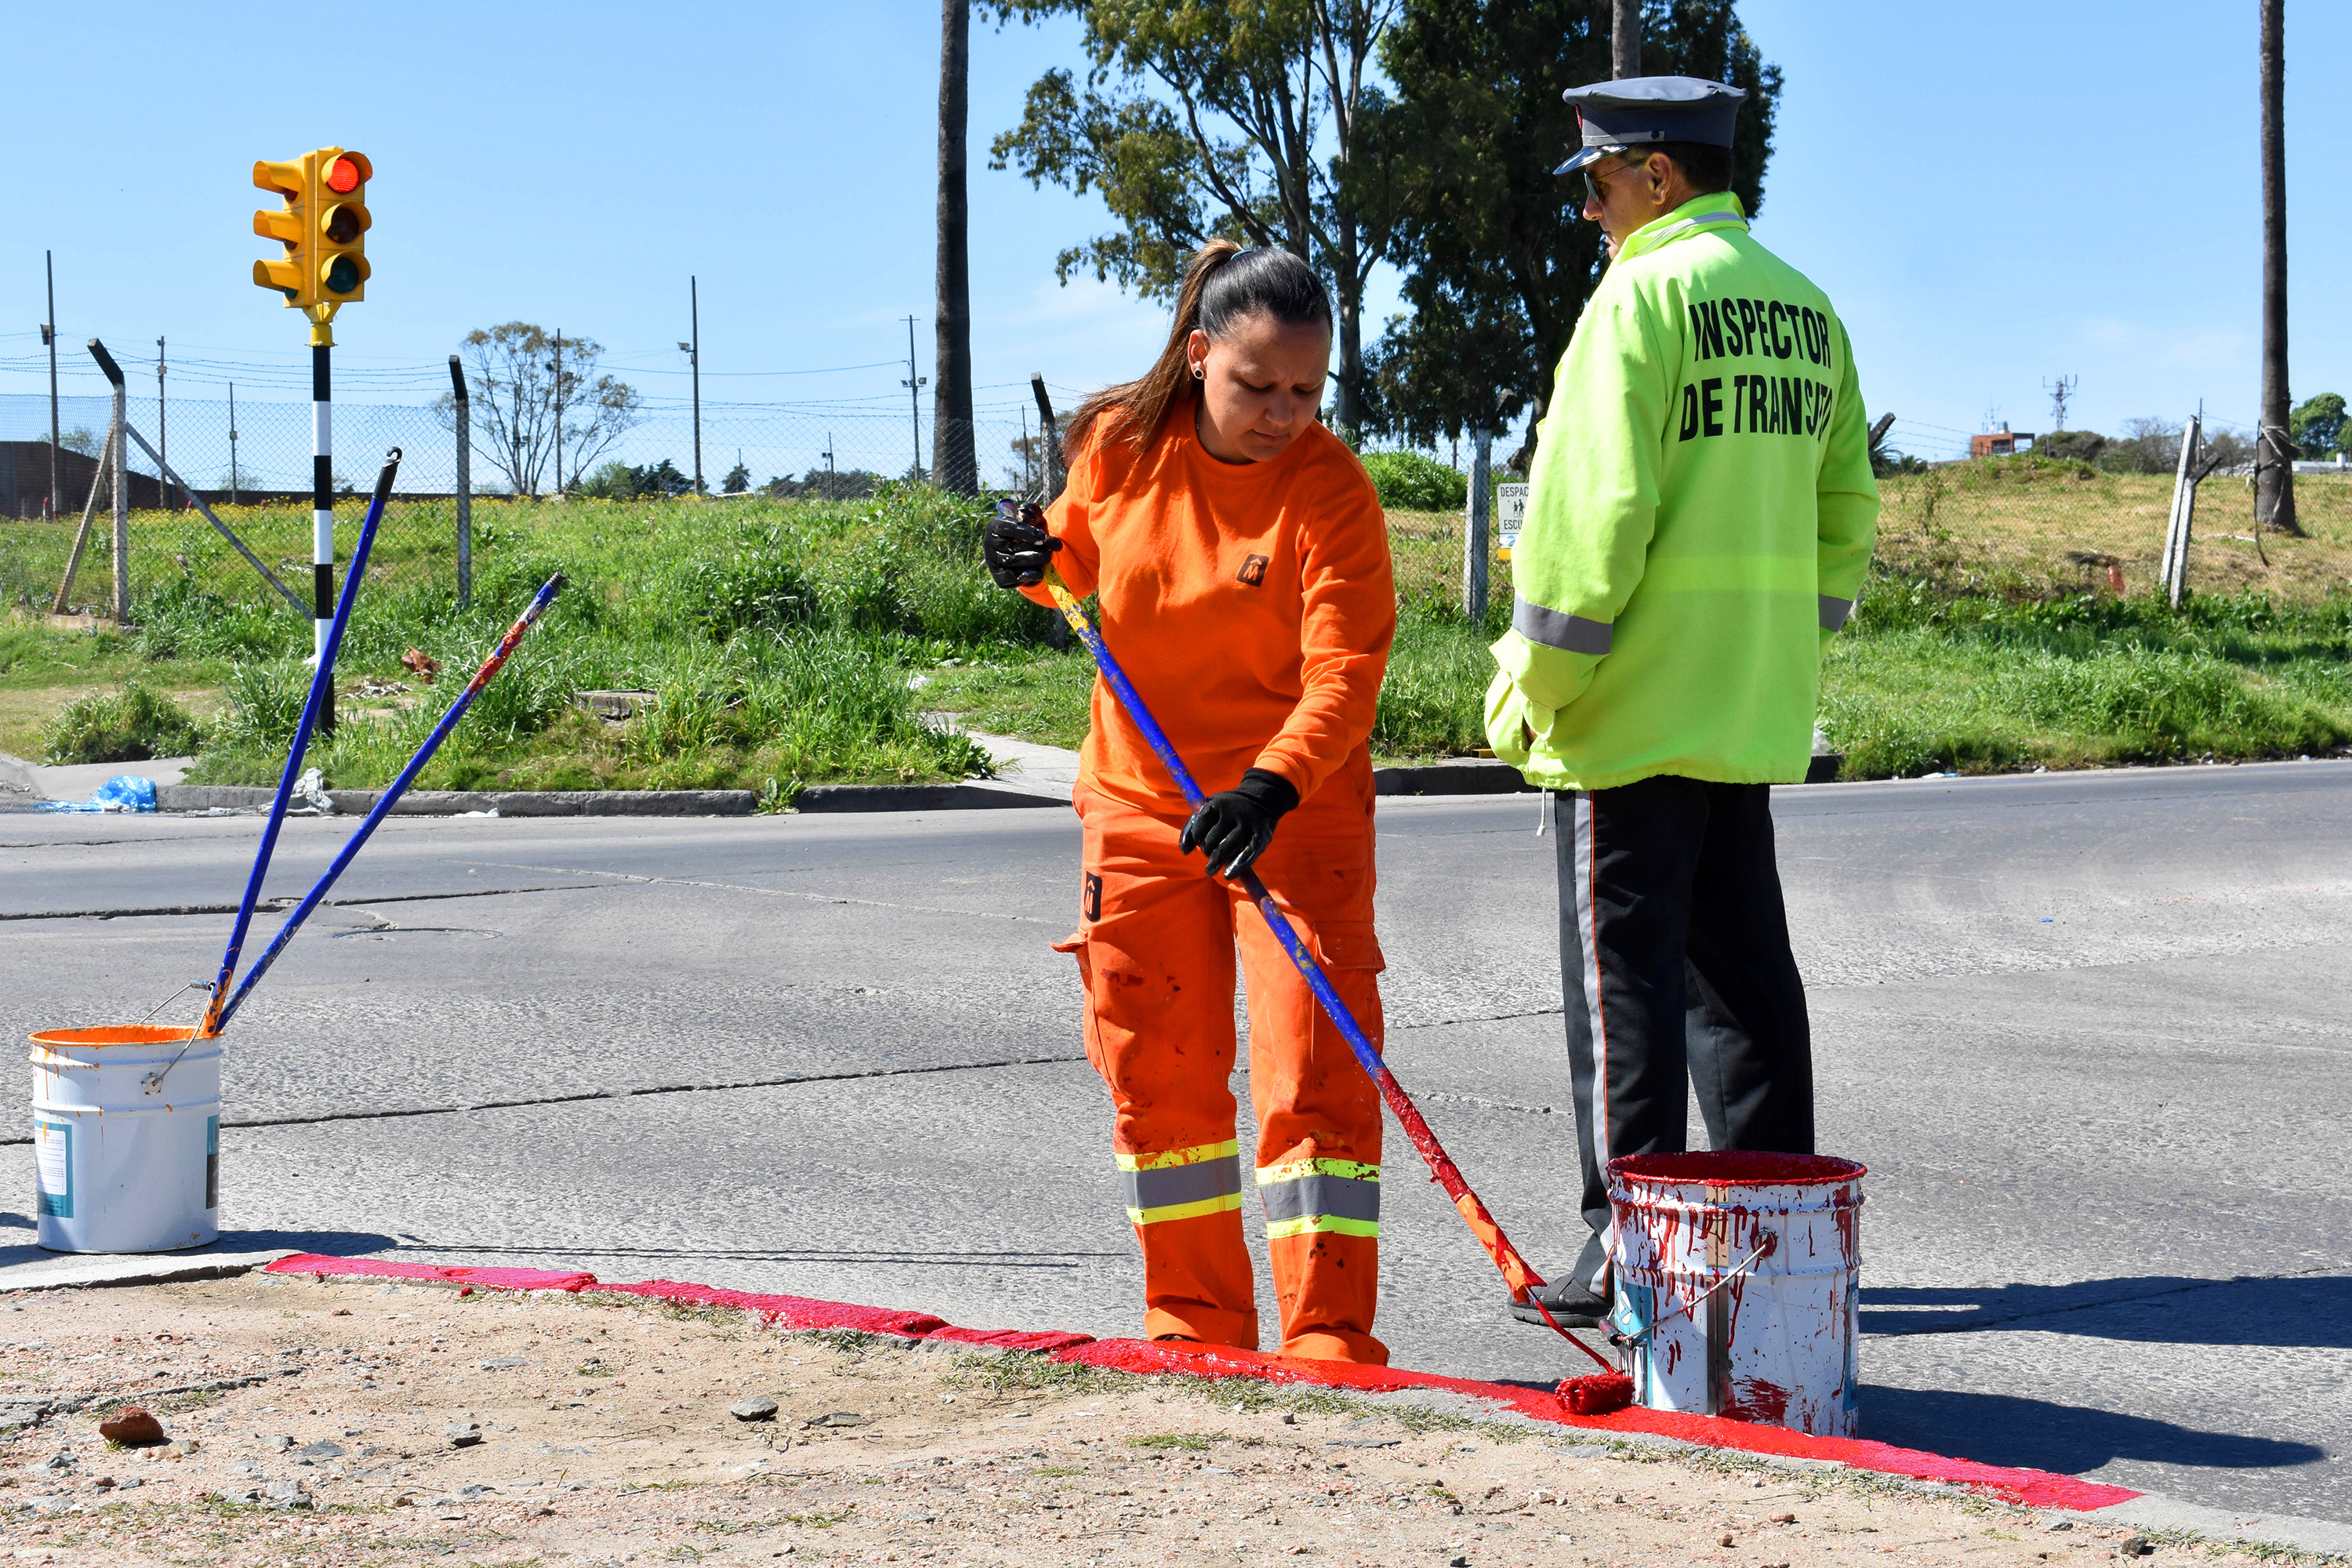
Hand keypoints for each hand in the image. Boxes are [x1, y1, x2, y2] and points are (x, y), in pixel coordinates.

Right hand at [985, 500, 1062, 588]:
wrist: (1031, 553)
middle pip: (1011, 547)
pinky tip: (1039, 573)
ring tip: (1048, 557)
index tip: (1043, 537)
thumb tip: (1025, 515)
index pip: (1007, 527)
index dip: (1025, 532)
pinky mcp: (999, 577)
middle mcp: (990, 543)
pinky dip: (1027, 576)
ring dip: (1035, 560)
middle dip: (1037, 547)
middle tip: (1056, 547)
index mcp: (995, 526)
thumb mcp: (1034, 518)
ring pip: (1013, 561)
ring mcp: (993, 561)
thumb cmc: (1031, 532)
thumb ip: (1031, 511)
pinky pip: (1011, 578)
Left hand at [1178, 769, 1299, 878]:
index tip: (1200, 840)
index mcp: (1217, 804)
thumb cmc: (1226, 810)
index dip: (1197, 837)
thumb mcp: (1210, 809)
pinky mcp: (1261, 836)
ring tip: (1210, 870)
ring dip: (1216, 862)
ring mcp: (1248, 824)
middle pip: (1213, 840)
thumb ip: (1193, 826)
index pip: (1199, 828)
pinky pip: (1247, 855)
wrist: (1261, 801)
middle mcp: (1233, 812)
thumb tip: (1185, 852)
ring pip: (1228, 848)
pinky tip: (1227, 875)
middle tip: (1207, 853)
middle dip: (1206, 850)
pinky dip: (1236, 867)